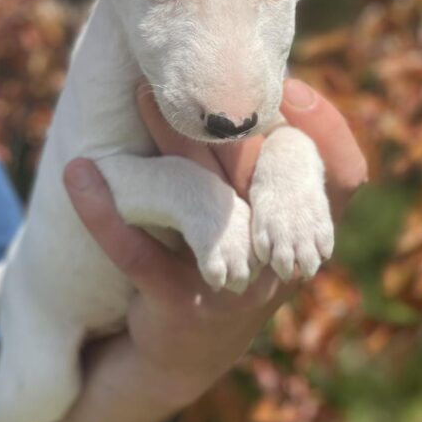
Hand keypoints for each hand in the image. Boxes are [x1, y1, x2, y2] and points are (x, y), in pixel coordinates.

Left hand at [58, 79, 366, 421]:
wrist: (191, 349)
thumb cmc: (232, 257)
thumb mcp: (259, 218)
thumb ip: (260, 165)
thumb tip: (235, 80)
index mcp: (310, 231)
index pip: (342, 178)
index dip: (327, 130)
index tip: (289, 85)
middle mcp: (284, 259)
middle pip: (266, 176)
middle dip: (233, 121)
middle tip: (194, 71)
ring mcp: (239, 284)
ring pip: (206, 201)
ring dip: (172, 143)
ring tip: (142, 95)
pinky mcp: (184, 304)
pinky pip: (140, 253)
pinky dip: (105, 212)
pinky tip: (79, 174)